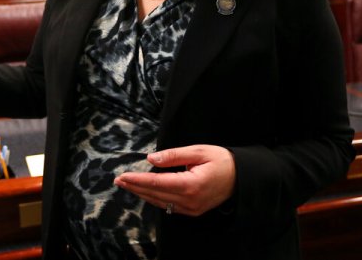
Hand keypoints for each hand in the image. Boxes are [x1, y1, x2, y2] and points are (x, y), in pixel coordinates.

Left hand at [113, 144, 235, 215]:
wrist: (242, 178)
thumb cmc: (222, 161)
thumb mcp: (199, 151)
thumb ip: (174, 155)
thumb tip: (151, 159)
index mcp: (191, 184)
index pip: (157, 183)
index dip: (138, 180)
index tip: (123, 176)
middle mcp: (190, 200)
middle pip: (155, 195)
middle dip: (135, 187)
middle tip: (119, 180)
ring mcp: (192, 208)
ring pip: (161, 203)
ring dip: (143, 194)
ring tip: (128, 185)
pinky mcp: (193, 211)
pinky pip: (170, 207)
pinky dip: (156, 199)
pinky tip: (146, 193)